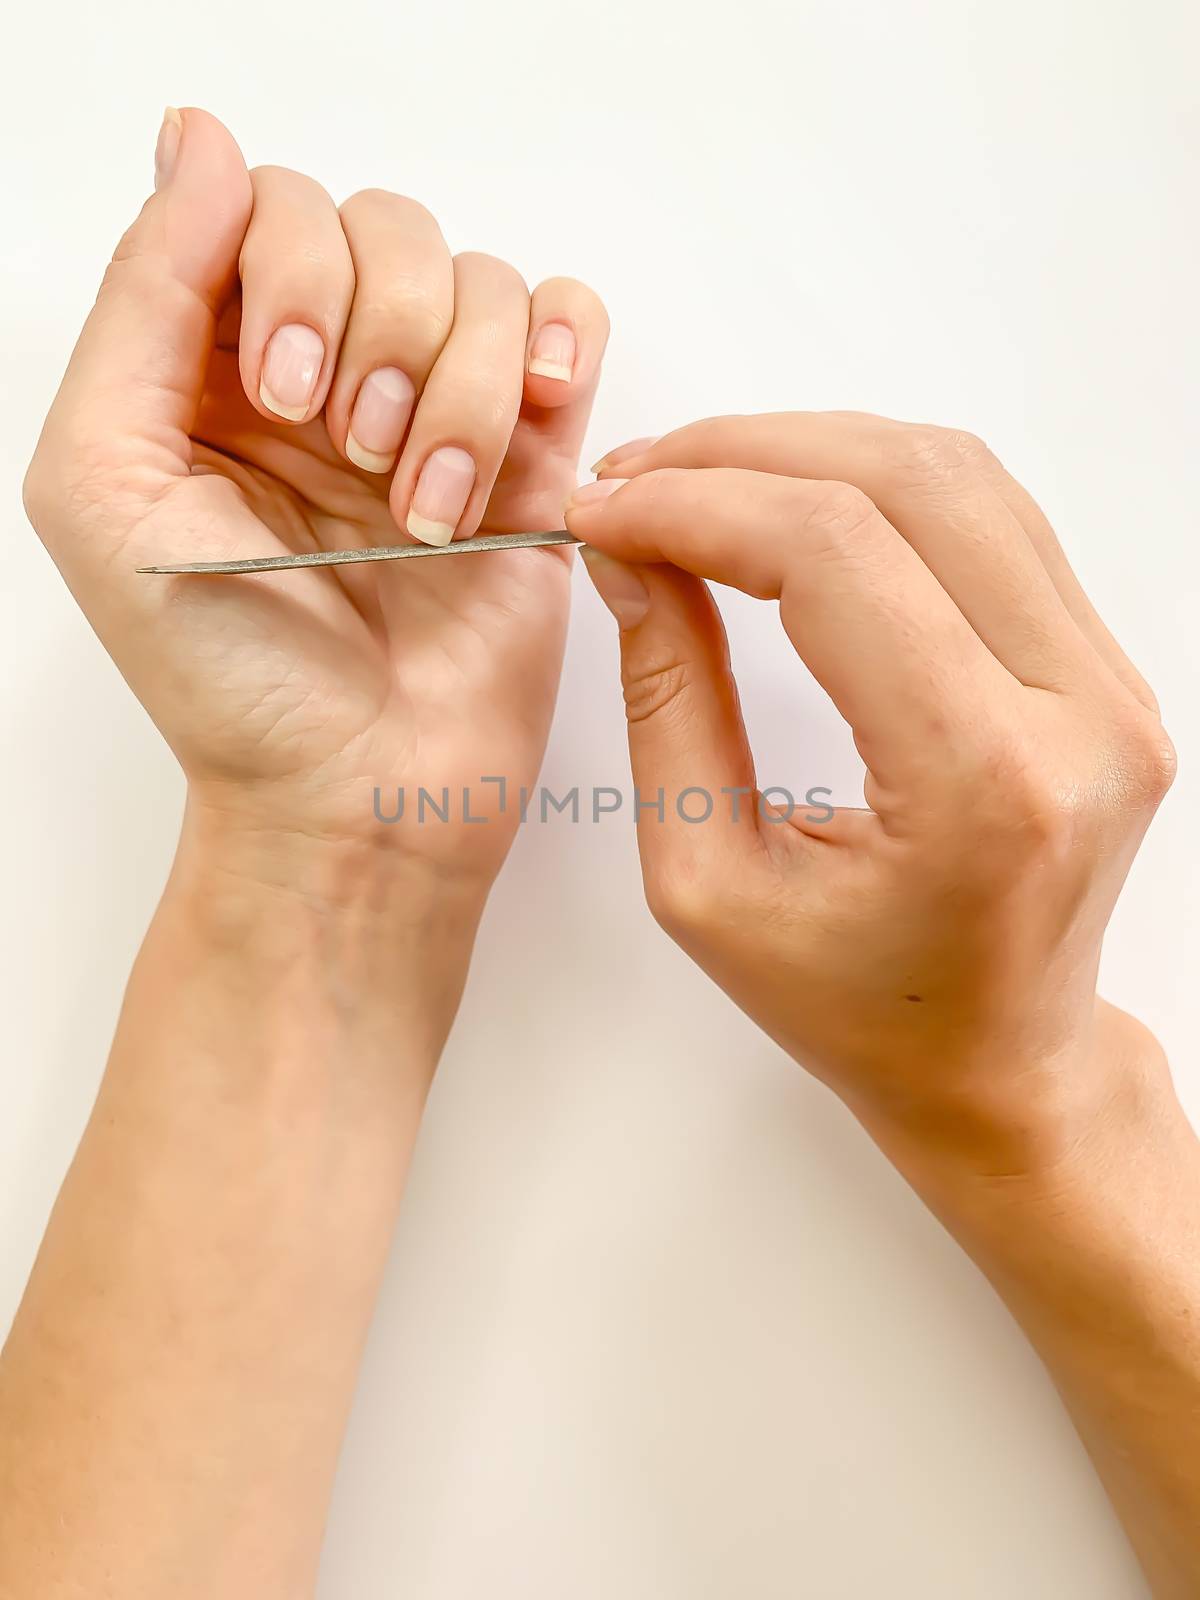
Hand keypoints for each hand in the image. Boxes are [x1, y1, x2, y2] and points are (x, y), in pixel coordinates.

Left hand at [23, 108, 607, 894]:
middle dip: (379, 335)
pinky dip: (557, 350)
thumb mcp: (108, 485)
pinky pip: (566, 324)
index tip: (286, 395)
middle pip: (383, 226)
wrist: (358, 798)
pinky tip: (529, 428)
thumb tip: (198, 138)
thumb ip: (143, 302)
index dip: (290, 271)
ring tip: (427, 511)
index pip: (266, 209)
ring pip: (479, 282)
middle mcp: (332, 375)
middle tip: (355, 455)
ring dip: (459, 392)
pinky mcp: (534, 462)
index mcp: (219, 371)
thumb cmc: (226, 679)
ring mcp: (436, 413)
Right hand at [565, 413, 1174, 1164]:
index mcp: (983, 785)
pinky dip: (877, 487)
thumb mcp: (709, 883)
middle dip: (743, 455)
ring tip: (696, 483)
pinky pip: (992, 520)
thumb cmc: (855, 1009)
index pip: (833, 557)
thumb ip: (667, 703)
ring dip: (811, 452)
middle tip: (633, 481)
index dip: (695, 506)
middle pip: (905, 484)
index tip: (601, 511)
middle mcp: (1079, 716)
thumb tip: (627, 552)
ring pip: (958, 477)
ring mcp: (1113, 686)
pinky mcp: (1108, 671)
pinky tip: (789, 507)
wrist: (996, 1064)